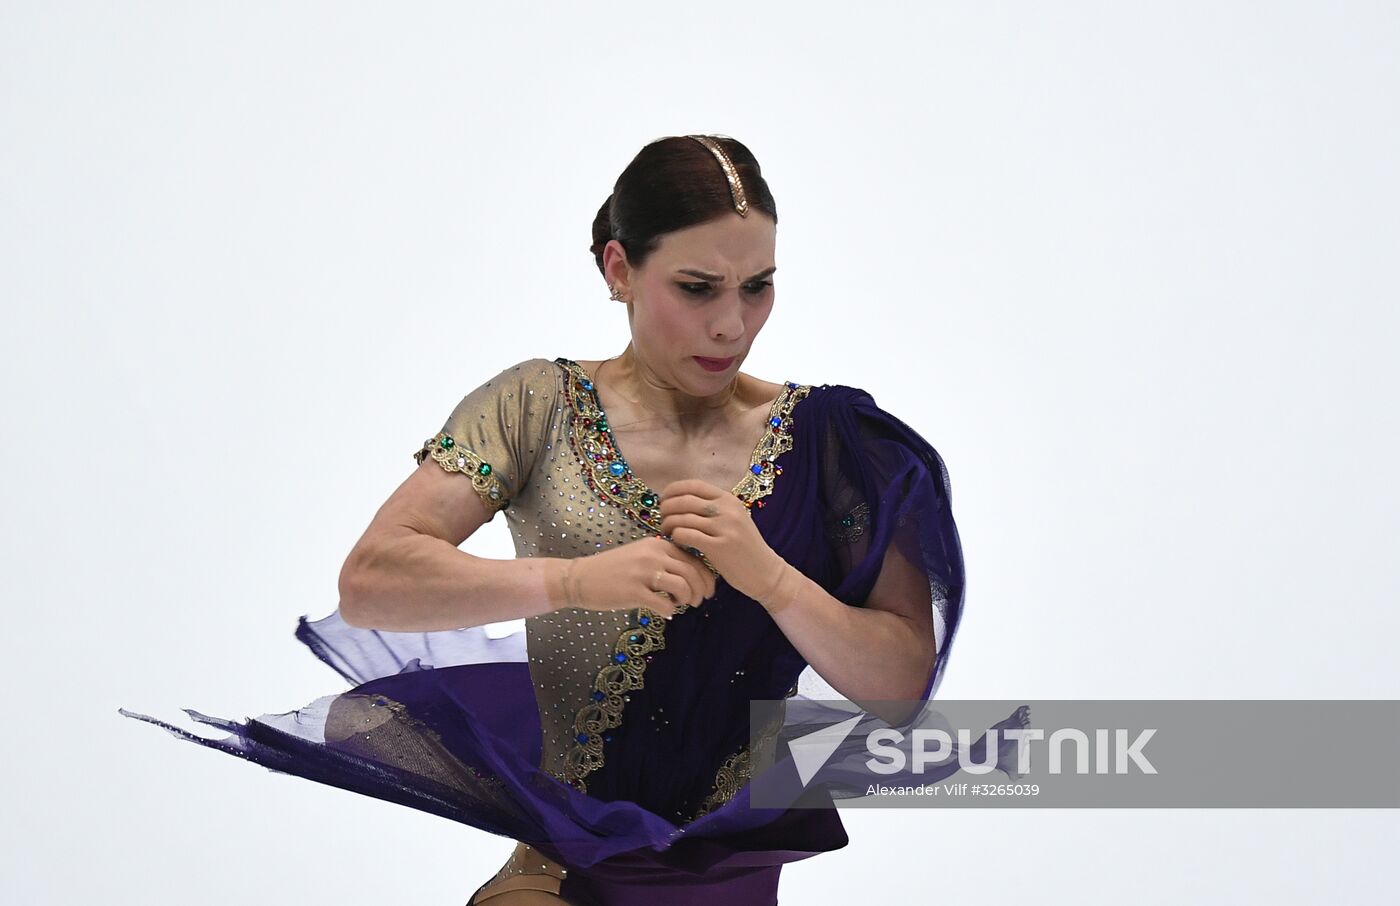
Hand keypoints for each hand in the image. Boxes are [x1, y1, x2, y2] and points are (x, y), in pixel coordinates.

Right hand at [548, 536, 715, 618]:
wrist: (580, 578)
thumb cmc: (613, 569)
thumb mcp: (641, 555)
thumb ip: (665, 560)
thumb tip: (693, 577)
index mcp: (658, 544)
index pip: (694, 558)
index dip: (706, 577)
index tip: (708, 590)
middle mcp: (653, 555)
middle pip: (692, 572)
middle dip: (701, 590)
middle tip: (699, 601)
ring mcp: (643, 572)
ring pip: (682, 587)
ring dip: (687, 600)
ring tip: (682, 605)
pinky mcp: (633, 591)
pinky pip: (663, 604)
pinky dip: (670, 610)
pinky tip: (666, 612)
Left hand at [656, 478, 785, 600]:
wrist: (765, 572)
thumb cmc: (745, 548)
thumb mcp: (734, 520)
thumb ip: (714, 508)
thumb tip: (682, 500)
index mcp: (729, 499)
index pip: (694, 485)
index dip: (673, 490)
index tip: (664, 500)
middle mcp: (727, 510)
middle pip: (685, 500)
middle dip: (667, 508)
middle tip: (662, 519)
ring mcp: (724, 528)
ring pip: (683, 518)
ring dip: (668, 525)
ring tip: (667, 532)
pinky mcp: (720, 547)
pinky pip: (686, 535)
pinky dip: (676, 537)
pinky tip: (676, 542)